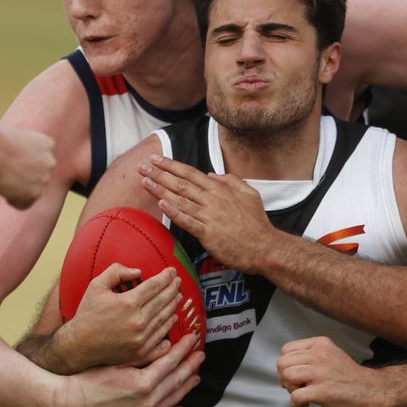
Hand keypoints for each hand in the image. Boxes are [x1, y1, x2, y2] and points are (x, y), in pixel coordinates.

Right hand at [0, 126, 55, 207]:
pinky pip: (24, 204)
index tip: (11, 163)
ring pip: (32, 191)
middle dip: (24, 178)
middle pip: (38, 177)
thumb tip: (20, 167)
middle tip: (6, 175)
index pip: (41, 161)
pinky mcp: (35, 193)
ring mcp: (44, 179)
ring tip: (3, 182)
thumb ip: (24, 152)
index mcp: (48, 145)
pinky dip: (14, 202)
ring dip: (18, 190)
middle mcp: (50, 162)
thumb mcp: (16, 139)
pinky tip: (4, 194)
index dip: (25, 164)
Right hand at [54, 332, 204, 406]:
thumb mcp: (117, 361)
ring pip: (172, 400)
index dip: (184, 349)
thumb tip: (167, 346)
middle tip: (200, 354)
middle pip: (176, 381)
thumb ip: (144, 356)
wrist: (69, 403)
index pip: (172, 363)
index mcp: (143, 383)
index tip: (193, 339)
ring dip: (186, 386)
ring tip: (195, 376)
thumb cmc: (89, 377)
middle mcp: (147, 403)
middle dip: (190, 366)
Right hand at [62, 264, 182, 369]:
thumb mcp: (96, 286)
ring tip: (178, 296)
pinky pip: (162, 336)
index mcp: (128, 303)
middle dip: (173, 288)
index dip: (166, 277)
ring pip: (165, 317)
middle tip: (178, 281)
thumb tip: (138, 271)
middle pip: (164, 300)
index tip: (172, 271)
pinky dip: (169, 325)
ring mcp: (141, 338)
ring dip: (174, 305)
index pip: (155, 285)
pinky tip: (172, 317)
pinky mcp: (141, 351)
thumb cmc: (87, 314)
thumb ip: (116, 272)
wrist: (79, 345)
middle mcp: (138, 321)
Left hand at [138, 156, 273, 271]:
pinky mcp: (208, 234)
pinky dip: (174, 212)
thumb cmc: (257, 223)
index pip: (190, 173)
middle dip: (159, 174)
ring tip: (144, 182)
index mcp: (220, 189)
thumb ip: (231, 181)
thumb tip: (213, 175)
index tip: (155, 159)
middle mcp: (213, 200)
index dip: (171, 165)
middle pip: (180, 183)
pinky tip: (162, 205)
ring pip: (180, 200)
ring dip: (160, 190)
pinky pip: (187, 221)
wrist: (264, 247)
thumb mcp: (250, 194)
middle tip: (142, 167)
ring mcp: (209, 216)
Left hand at [278, 336, 380, 406]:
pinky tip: (307, 404)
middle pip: (283, 363)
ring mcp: (321, 373)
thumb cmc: (349, 376)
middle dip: (285, 378)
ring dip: (290, 389)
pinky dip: (296, 404)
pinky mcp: (323, 391)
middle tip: (296, 386)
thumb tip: (286, 367)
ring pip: (287, 377)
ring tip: (302, 393)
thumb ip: (310, 355)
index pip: (287, 349)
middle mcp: (319, 355)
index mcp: (320, 344)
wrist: (372, 390)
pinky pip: (295, 397)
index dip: (286, 364)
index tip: (294, 374)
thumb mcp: (330, 354)